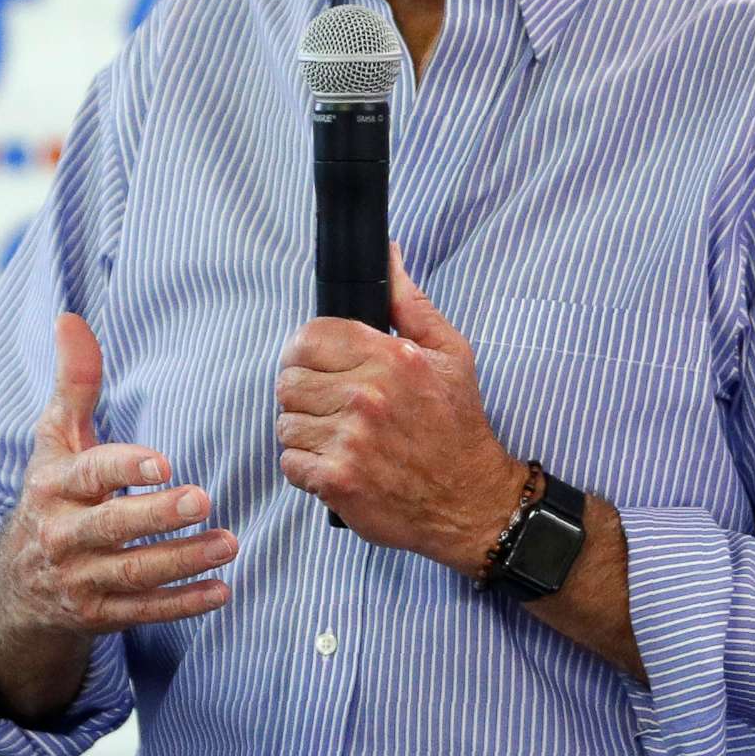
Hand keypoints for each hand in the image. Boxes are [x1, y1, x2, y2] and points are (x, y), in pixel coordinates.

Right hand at [0, 314, 234, 715]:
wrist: (15, 582)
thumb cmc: (52, 493)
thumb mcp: (55, 439)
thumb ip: (74, 383)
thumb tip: (70, 318)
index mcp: (55, 486)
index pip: (91, 475)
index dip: (125, 468)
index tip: (164, 462)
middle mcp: (63, 534)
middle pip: (114, 527)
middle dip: (159, 516)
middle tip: (205, 500)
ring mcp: (80, 579)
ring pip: (134, 572)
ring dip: (184, 560)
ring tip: (229, 544)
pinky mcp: (98, 614)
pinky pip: (143, 611)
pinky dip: (183, 603)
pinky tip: (221, 589)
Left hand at [275, 244, 527, 571]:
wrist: (469, 501)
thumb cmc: (458, 425)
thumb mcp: (448, 353)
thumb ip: (409, 302)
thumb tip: (388, 255)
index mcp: (390, 357)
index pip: (308, 337)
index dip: (307, 351)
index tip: (320, 366)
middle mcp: (366, 396)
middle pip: (288, 380)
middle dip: (304, 392)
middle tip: (330, 405)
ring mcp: (349, 440)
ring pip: (285, 422)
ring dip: (304, 430)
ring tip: (336, 436)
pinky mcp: (337, 480)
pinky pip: (289, 462)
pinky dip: (306, 466)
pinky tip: (337, 463)